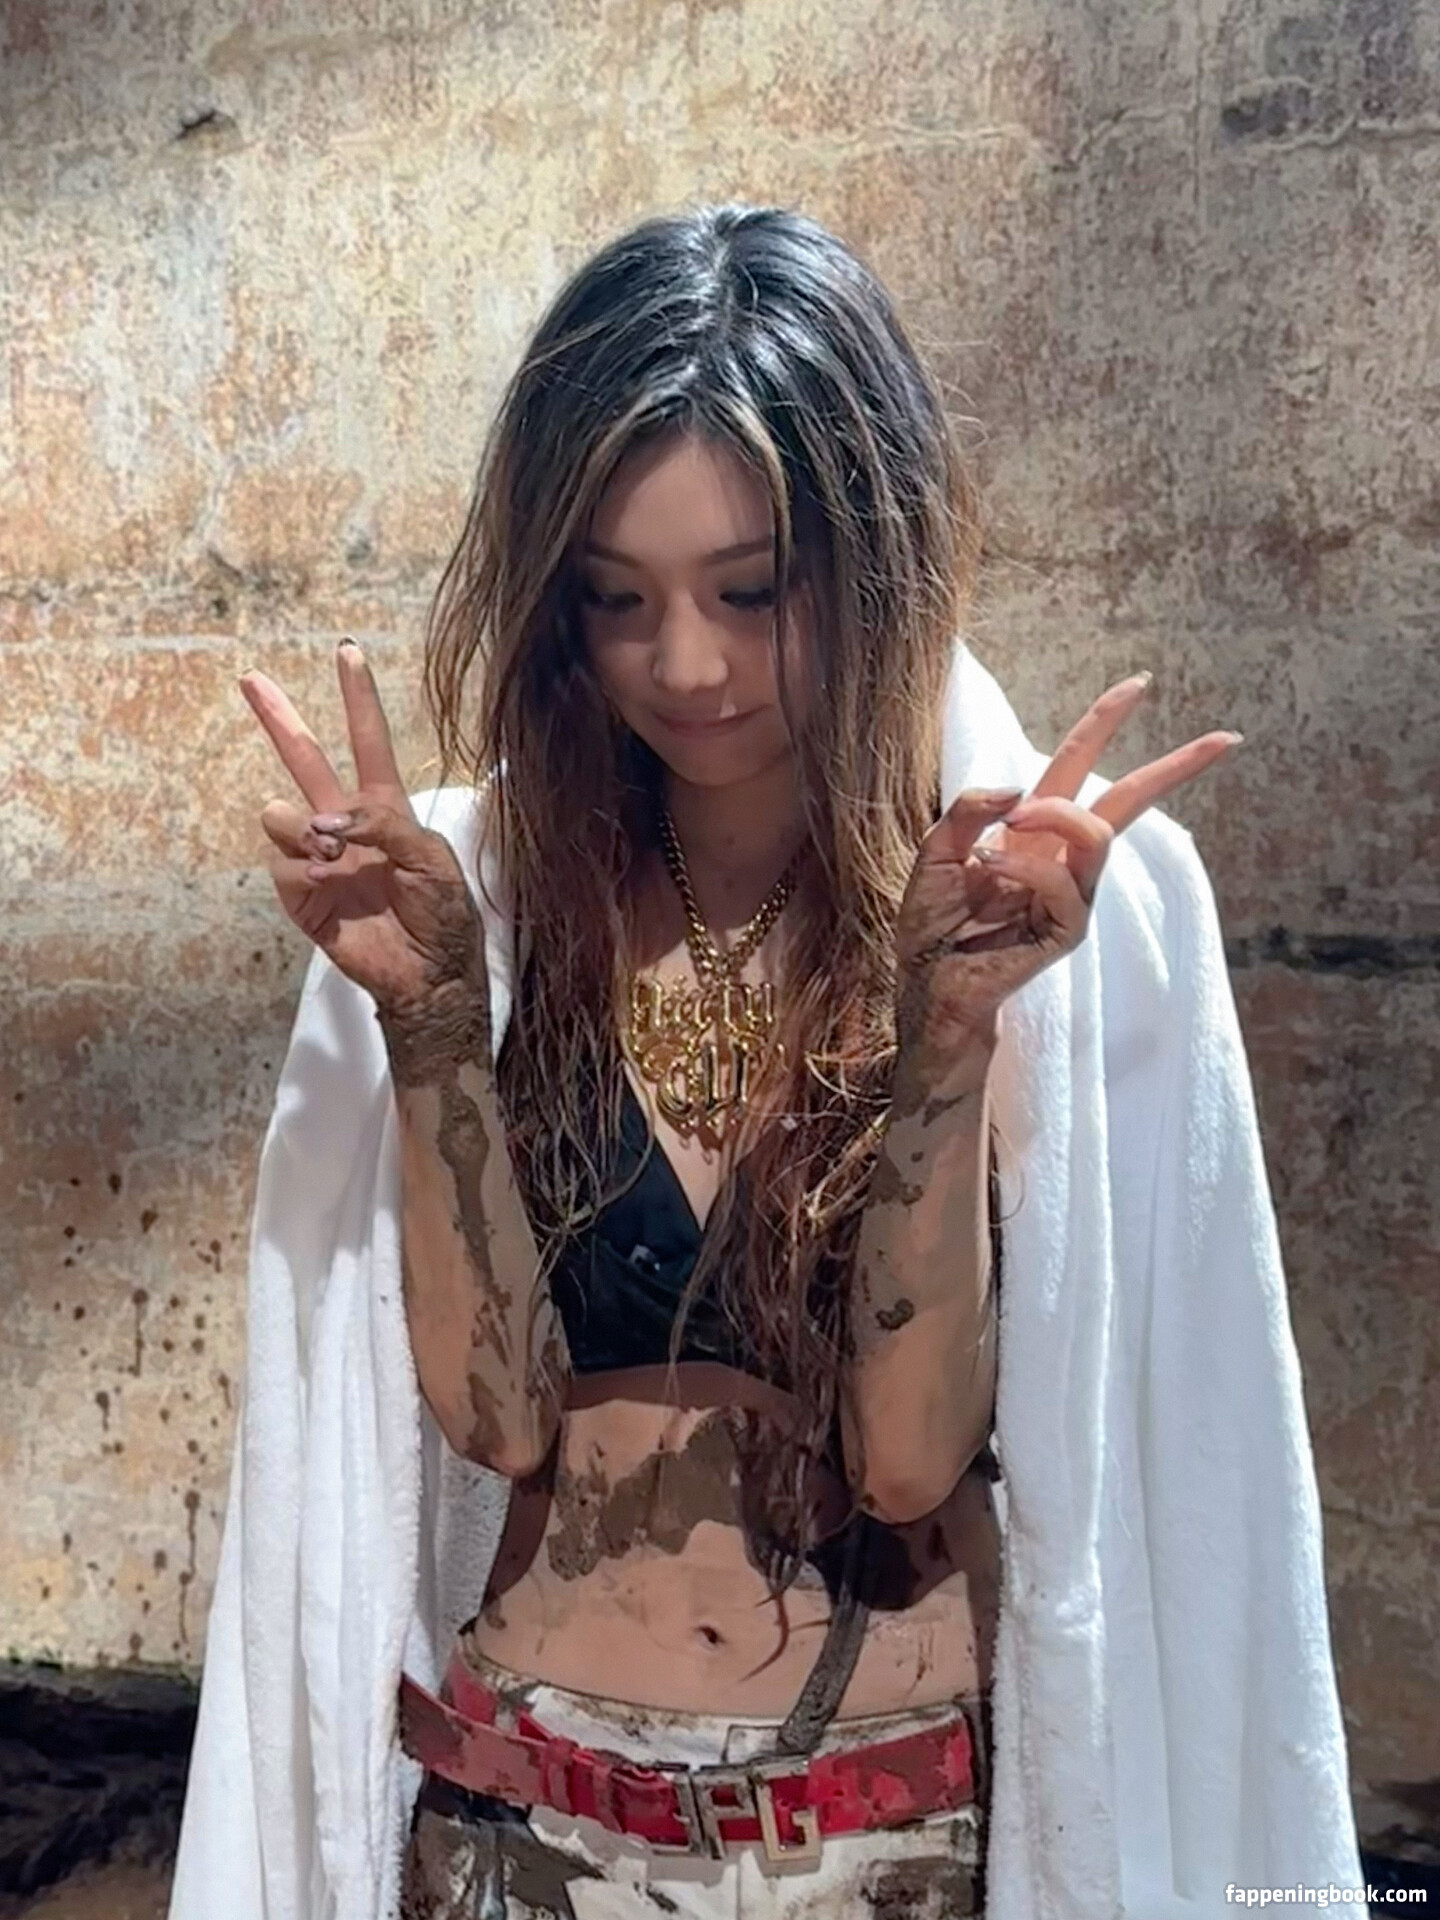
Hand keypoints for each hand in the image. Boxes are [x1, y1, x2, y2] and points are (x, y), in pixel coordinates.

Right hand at [239, 640, 485, 1015]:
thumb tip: (324, 822)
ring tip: (334, 855)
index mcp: (385, 809)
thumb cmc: (443, 914)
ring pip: (282, 814)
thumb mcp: (432, 859)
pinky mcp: (301, 895)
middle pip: (305, 761)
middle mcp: (346, 826)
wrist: (429, 974)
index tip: (348, 652)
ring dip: (304, 828)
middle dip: (279, 719)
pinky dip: (302, 871)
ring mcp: (319, 858)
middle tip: (250, 678)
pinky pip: (282, 864)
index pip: (368, 743)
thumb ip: (385, 825)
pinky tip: (326, 883)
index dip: (358, 699)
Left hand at [894, 671, 1240, 1045]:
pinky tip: (990, 869)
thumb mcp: (935, 850)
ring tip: (1012, 827)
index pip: (1076, 767)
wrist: (926, 983)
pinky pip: (1065, 884)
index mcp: (1031, 830)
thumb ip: (969, 811)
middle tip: (1224, 738)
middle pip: (1128, 801)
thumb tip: (1018, 789)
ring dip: (1057, 815)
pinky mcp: (1067, 930)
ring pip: (1097, 834)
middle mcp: (1060, 858)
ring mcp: (1070, 895)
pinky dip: (1027, 867)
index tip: (1139, 684)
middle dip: (1174, 767)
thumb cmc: (932, 923)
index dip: (1104, 723)